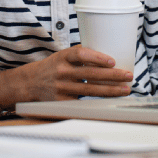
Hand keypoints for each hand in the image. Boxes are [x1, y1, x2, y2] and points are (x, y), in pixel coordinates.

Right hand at [13, 45, 132, 100]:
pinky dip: (98, 102)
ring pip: (90, 90)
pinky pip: (83, 102)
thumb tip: (108, 56)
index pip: (81, 54)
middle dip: (113, 76)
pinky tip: (111, 101)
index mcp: (63, 57)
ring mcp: (62, 88)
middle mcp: (62, 72)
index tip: (112, 61)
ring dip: (111, 90)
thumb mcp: (62, 55)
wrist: (29, 83)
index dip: (97, 57)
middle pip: (91, 75)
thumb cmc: (52, 67)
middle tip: (128, 76)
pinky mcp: (62, 102)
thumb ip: (80, 55)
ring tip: (125, 89)